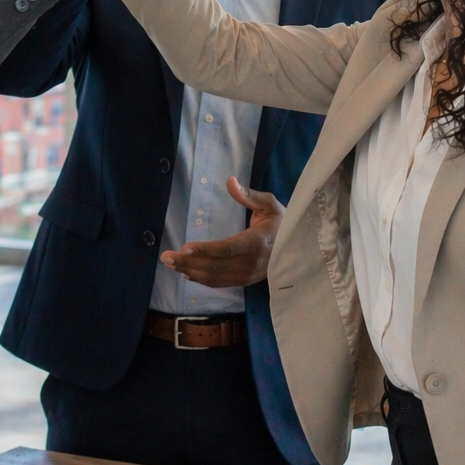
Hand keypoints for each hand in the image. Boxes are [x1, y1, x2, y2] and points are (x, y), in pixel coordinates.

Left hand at [159, 178, 283, 287]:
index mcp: (258, 242)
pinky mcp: (245, 281)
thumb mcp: (270, 204)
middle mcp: (252, 262)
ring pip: (215, 277)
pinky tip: (187, 273)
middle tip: (166, 257)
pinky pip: (220, 283)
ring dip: (190, 271)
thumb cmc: (281, 222)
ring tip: (171, 264)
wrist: (299, 248)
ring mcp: (248, 275)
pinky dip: (202, 279)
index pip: (228, 248)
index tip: (185, 247)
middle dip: (188, 262)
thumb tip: (230, 181)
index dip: (206, 250)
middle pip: (215, 266)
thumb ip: (249, 195)